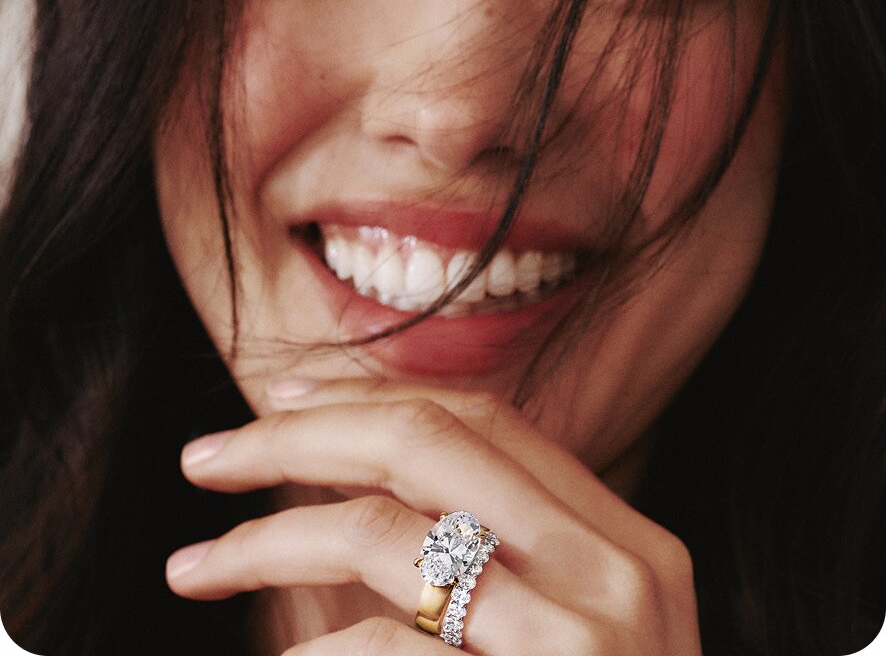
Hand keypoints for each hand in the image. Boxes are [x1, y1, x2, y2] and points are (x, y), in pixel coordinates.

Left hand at [166, 378, 701, 654]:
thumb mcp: (569, 627)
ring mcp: (579, 638)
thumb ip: (493, 552)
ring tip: (195, 568)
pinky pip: (383, 651)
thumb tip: (350, 473)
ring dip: (266, 543)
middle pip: (424, 443)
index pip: (481, 418)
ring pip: (381, 533)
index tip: (283, 401)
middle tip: (208, 457)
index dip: (371, 397)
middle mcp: (613, 570)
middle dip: (297, 437)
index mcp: (619, 538)